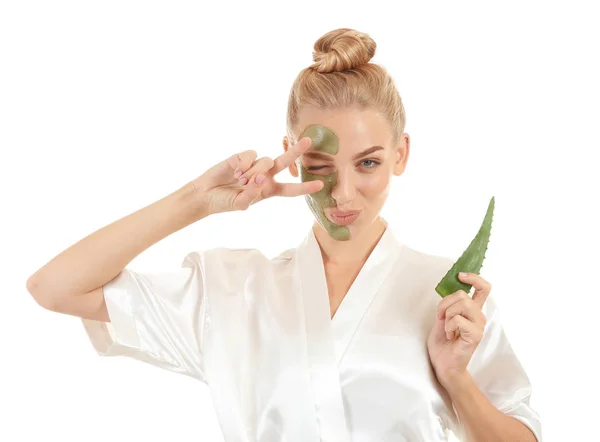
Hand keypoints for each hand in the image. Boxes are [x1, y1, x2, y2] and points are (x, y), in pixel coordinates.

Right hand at [188, 137, 323, 214]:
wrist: (206, 194)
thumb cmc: (225, 202)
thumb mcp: (240, 204)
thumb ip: (252, 194)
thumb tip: (260, 178)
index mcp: (269, 190)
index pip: (290, 189)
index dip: (304, 188)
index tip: (320, 185)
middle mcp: (265, 176)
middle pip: (285, 162)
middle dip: (296, 151)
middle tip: (308, 141)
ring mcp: (255, 165)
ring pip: (266, 162)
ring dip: (254, 172)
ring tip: (240, 181)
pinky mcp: (243, 156)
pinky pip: (251, 155)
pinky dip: (245, 164)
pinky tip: (235, 171)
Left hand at [426, 272, 491, 387]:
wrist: (443, 365)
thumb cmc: (443, 344)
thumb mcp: (442, 318)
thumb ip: (449, 304)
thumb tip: (450, 288)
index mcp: (472, 311)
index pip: (483, 288)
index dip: (474, 278)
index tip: (460, 276)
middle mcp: (479, 316)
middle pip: (463, 295)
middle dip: (444, 303)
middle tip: (441, 317)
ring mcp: (479, 326)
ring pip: (462, 304)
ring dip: (447, 314)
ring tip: (447, 328)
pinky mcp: (475, 335)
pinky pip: (458, 319)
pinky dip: (449, 326)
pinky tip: (450, 336)